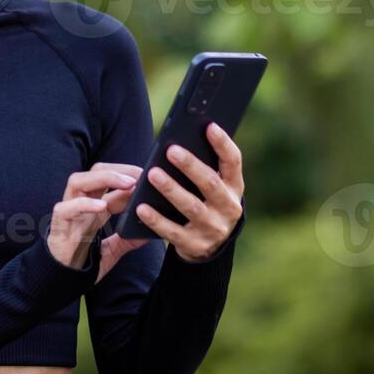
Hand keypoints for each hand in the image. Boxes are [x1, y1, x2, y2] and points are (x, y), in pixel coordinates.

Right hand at [46, 166, 140, 273]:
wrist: (60, 283)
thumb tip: (148, 234)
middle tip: (140, 176)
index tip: (147, 178)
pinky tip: (101, 206)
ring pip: (77, 182)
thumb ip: (126, 241)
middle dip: (117, 170)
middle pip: (94, 173)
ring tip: (127, 183)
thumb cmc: (82, 264)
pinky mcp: (57, 227)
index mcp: (93, 209)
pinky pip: (65, 209)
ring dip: (103, 178)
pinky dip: (83, 204)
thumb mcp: (111, 251)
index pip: (109, 182)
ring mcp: (68, 214)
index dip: (128, 177)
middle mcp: (80, 205)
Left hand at [137, 122, 245, 262]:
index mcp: (233, 187)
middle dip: (191, 166)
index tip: (209, 126)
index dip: (223, 144)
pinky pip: (172, 231)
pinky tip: (140, 207)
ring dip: (171, 189)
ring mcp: (213, 229)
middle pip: (210, 184)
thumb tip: (180, 140)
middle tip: (171, 150)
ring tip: (152, 174)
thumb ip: (204, 167)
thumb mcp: (214, 188)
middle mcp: (228, 208)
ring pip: (191, 207)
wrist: (210, 248)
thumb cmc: (206, 204)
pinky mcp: (195, 245)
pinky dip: (156, 219)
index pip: (233, 162)